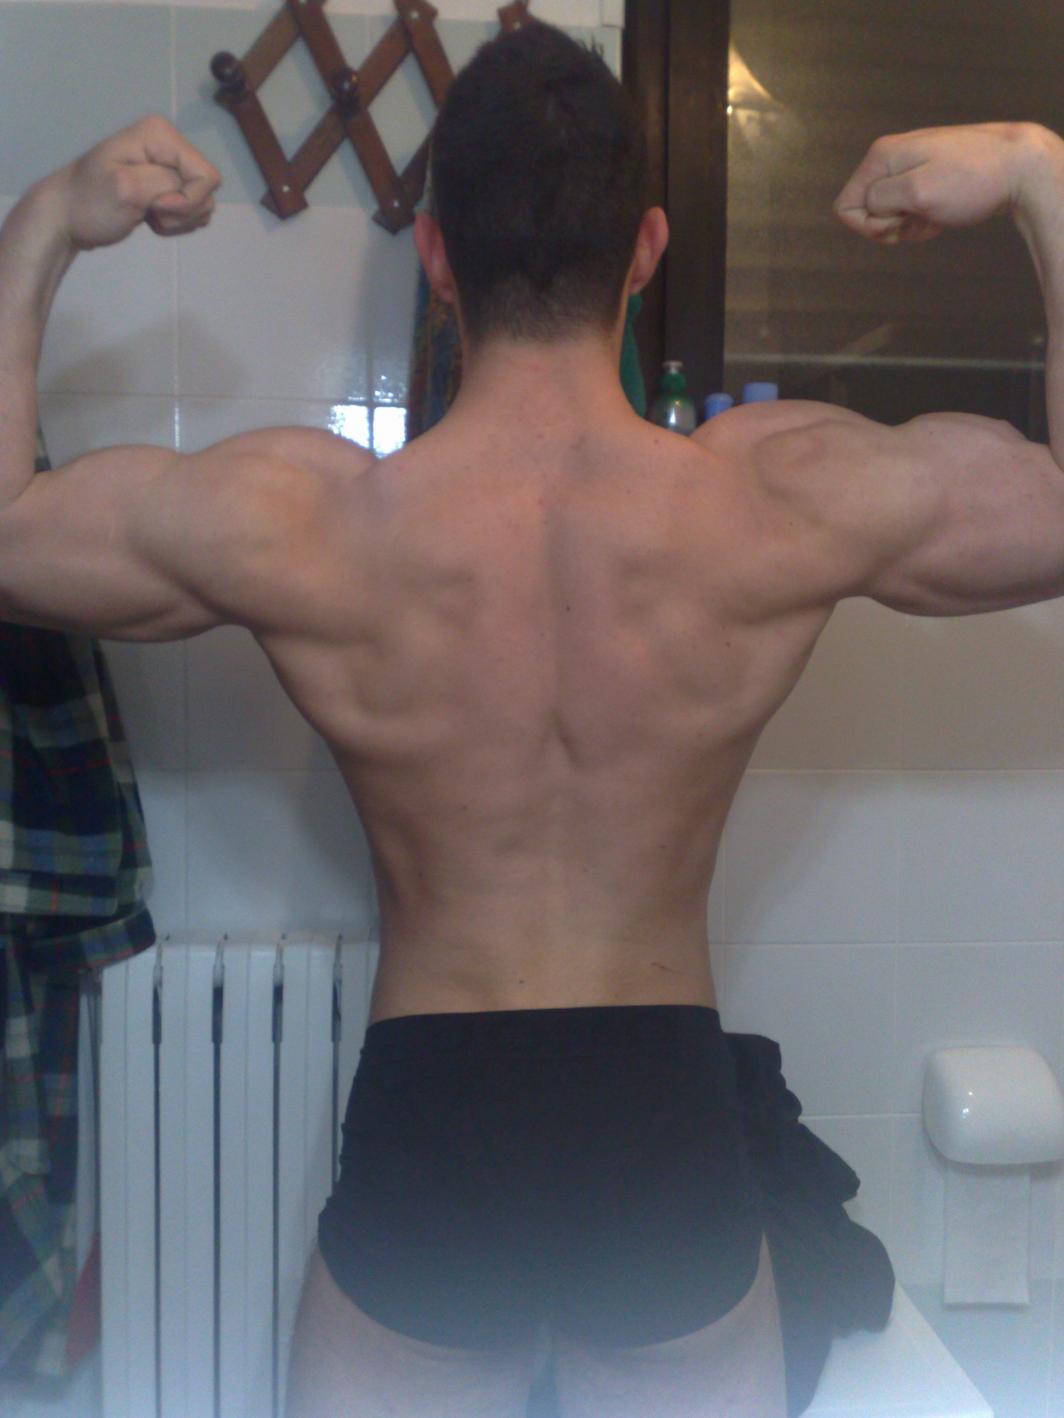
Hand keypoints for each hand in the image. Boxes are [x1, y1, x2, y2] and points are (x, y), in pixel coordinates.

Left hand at [52, 114, 221, 251]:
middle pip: (207, 190)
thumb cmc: (90, 202)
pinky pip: (193, 211)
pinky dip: (176, 223)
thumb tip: (186, 191)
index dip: (187, 200)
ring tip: (147, 214)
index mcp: (160, 135)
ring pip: (202, 203)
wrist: (68, 216)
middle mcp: (170, 145)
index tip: (154, 206)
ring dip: (179, 220)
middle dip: (183, 211)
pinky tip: (150, 218)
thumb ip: (166, 183)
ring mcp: (170, 166)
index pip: (206, 175)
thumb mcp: (126, 188)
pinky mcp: (169, 187)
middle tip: (148, 211)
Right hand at [832, 121, 1047, 245]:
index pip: (845, 206)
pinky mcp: (925, 176)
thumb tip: (862, 206)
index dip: (869, 225)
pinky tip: (940, 214)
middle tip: (920, 217)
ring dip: (906, 226)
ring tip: (933, 215)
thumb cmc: (972, 180)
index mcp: (881, 156)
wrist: (1020, 167)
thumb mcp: (917, 193)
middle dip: (889, 226)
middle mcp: (890, 157)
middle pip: (865, 211)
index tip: (900, 220)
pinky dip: (920, 220)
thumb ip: (879, 200)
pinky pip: (906, 209)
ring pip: (887, 213)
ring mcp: (908, 166)